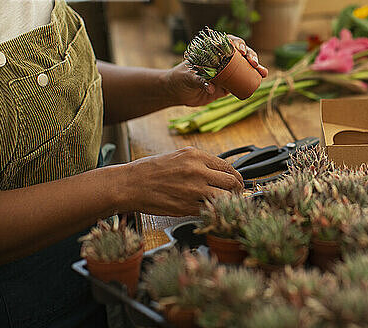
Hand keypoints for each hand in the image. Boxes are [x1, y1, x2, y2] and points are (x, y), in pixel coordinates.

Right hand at [120, 147, 243, 215]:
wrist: (130, 184)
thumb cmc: (151, 170)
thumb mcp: (179, 156)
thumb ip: (201, 163)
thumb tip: (220, 172)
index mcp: (196, 156)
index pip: (229, 167)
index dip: (237, 177)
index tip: (237, 183)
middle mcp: (198, 172)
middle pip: (232, 183)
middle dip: (236, 191)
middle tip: (235, 195)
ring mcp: (193, 191)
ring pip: (224, 199)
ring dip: (227, 203)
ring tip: (224, 204)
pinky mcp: (187, 207)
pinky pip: (208, 211)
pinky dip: (211, 212)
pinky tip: (208, 210)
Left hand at [162, 36, 267, 106]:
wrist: (178, 92)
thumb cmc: (180, 78)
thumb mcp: (187, 77)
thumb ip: (198, 79)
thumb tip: (210, 87)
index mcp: (212, 50)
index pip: (226, 42)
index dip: (236, 43)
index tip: (240, 50)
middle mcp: (222, 58)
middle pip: (240, 52)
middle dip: (250, 55)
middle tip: (253, 62)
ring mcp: (227, 70)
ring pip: (245, 65)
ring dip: (256, 66)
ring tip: (263, 71)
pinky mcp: (229, 83)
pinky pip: (244, 79)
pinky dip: (254, 78)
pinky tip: (262, 77)